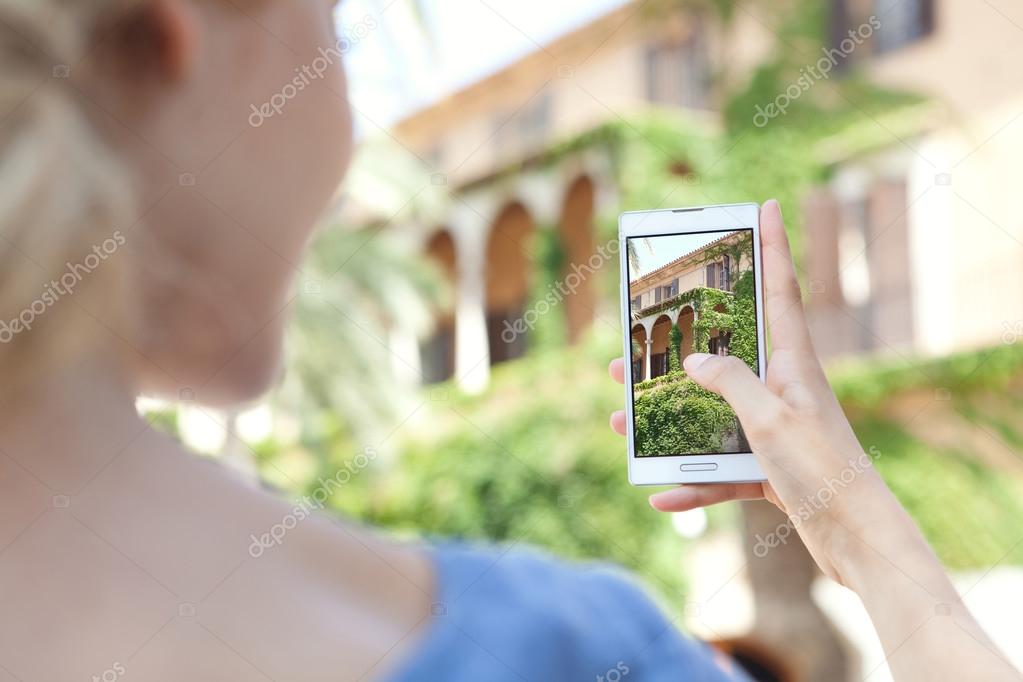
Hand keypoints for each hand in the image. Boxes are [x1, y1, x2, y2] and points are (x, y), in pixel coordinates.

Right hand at [609, 200, 902, 582]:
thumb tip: (693, 361)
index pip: (780, 289)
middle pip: (723, 355)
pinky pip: (719, 468)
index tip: (764, 205)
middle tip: (636, 334)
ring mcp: (774, 428)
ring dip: (666, 417)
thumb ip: (729, 382)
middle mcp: (782, 388)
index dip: (774, 244)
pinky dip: (691, 481)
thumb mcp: (770, 418)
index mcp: (793, 362)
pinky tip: (660, 492)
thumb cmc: (822, 469)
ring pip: (710, 412)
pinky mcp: (768, 467)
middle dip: (677, 344)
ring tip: (621, 416)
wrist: (856, 538)